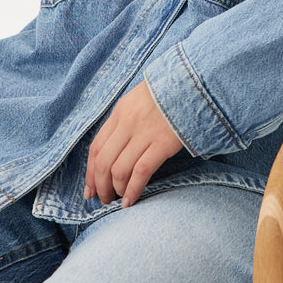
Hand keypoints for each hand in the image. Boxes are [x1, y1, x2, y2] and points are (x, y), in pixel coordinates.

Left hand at [84, 82, 182, 208]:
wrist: (193, 81)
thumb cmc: (167, 93)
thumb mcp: (139, 100)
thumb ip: (125, 121)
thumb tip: (114, 150)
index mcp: (120, 112)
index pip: (96, 148)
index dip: (90, 173)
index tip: (89, 189)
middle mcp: (127, 123)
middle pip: (103, 162)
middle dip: (100, 186)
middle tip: (104, 199)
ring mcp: (145, 133)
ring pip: (119, 170)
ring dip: (116, 191)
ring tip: (119, 201)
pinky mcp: (163, 142)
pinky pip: (141, 171)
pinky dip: (133, 190)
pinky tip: (131, 201)